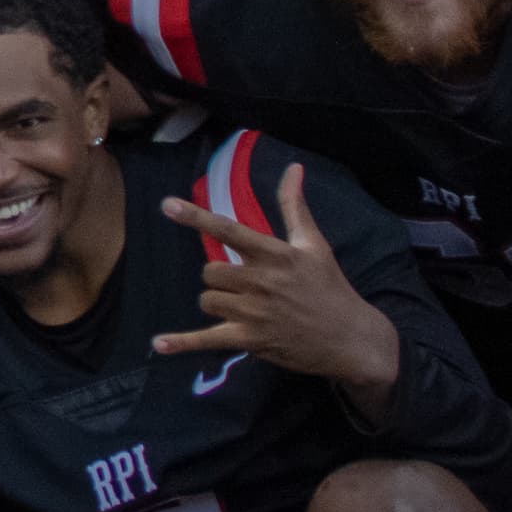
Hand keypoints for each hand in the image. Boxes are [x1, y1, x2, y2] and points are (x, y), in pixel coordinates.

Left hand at [154, 164, 402, 394]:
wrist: (351, 338)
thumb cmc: (331, 287)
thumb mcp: (314, 244)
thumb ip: (294, 207)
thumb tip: (293, 168)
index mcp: (274, 255)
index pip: (228, 231)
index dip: (196, 217)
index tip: (168, 205)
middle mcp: (261, 281)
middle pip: (210, 271)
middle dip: (220, 277)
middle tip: (245, 284)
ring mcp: (255, 312)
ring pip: (208, 300)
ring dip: (217, 302)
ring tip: (244, 307)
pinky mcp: (251, 340)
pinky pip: (208, 339)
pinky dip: (183, 343)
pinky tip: (159, 344)